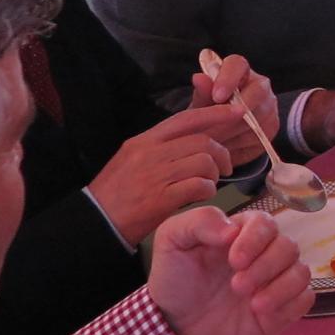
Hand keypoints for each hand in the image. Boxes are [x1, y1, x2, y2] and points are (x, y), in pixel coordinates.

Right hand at [86, 105, 241, 244]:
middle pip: (201, 141)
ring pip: (204, 162)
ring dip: (214, 174)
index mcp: (144, 141)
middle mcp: (150, 153)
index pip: (185, 119)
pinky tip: (201, 195)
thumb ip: (162, 147)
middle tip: (224, 167)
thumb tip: (196, 138)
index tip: (237, 113)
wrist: (97, 221)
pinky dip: (208, 190)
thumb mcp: (133, 158)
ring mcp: (155, 175)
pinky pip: (199, 186)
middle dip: (221, 153)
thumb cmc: (117, 191)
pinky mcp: (161, 199)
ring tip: (208, 184)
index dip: (215, 113)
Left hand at [146, 206, 312, 334]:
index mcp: (242, 234)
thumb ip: (198, 221)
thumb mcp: (172, 241)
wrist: (176, 327)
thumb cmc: (176, 281)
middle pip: (289, 246)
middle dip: (265, 266)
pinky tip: (262, 313)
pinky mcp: (284, 308)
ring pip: (302, 271)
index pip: (266, 223)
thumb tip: (233, 229)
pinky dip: (289, 303)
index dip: (255, 239)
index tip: (234, 260)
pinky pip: (305, 298)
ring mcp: (276, 281)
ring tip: (252, 303)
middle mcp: (264, 254)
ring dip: (279, 286)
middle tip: (237, 286)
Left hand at [190, 52, 278, 166]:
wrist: (220, 131)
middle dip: (231, 115)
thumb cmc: (208, 110)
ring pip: (256, 119)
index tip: (217, 97)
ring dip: (232, 133)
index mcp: (239, 70)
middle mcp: (260, 85)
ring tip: (210, 143)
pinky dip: (239, 145)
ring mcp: (269, 106)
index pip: (237, 65)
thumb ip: (202, 92)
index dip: (228, 79)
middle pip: (255, 94)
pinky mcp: (273, 127)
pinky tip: (222, 150)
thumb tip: (198, 77)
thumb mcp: (201, 102)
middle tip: (210, 130)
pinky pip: (258, 137)